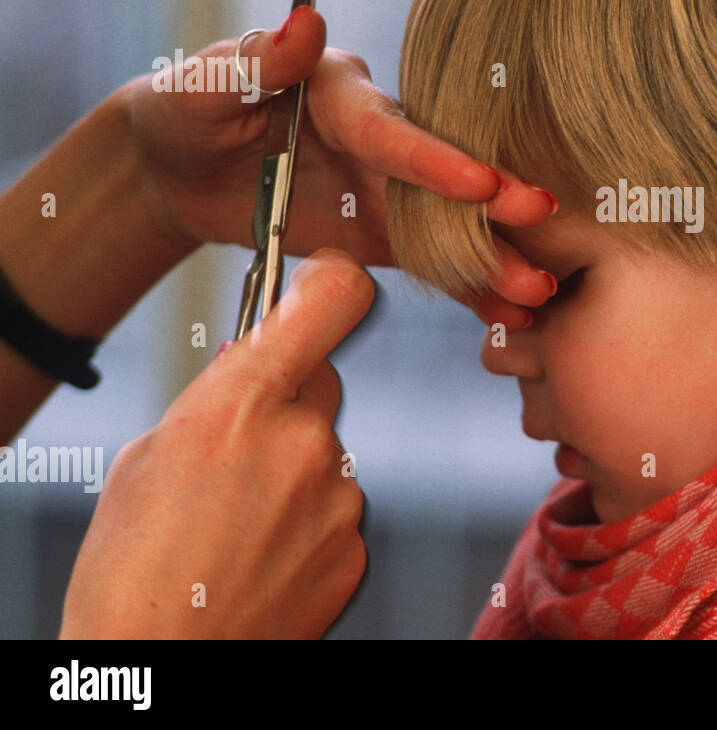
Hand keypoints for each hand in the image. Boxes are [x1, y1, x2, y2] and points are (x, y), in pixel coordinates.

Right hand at [60, 249, 374, 638]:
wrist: (159, 665)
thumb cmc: (133, 567)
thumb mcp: (150, 454)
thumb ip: (216, 396)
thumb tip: (252, 362)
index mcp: (242, 403)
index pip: (331, 301)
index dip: (332, 282)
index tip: (325, 281)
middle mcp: (304, 441)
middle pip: (322, 384)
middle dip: (289, 403)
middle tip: (240, 449)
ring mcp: (338, 497)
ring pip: (326, 452)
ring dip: (294, 471)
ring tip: (238, 523)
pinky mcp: (354, 547)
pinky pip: (337, 508)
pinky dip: (308, 521)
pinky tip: (262, 553)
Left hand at [119, 6, 557, 322]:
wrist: (177, 171)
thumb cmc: (186, 111)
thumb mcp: (202, 85)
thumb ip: (254, 63)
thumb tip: (305, 23)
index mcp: (341, 94)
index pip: (389, 129)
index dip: (433, 158)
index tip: (480, 181)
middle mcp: (380, 140)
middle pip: (441, 176)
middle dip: (493, 200)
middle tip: (539, 217)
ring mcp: (387, 191)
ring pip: (449, 226)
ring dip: (493, 257)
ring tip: (534, 291)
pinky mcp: (383, 236)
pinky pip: (431, 265)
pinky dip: (467, 291)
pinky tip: (507, 316)